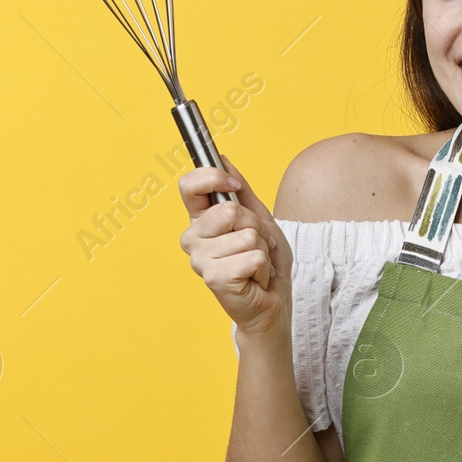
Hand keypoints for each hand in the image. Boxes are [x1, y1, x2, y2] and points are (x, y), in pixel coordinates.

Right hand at [178, 155, 293, 338]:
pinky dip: (264, 267)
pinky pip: (253, 256)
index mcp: (200, 220)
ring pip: (246, 235)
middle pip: (230, 210)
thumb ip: (241, 191)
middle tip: (257, 244)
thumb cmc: (264, 261)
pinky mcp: (214, 279)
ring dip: (262, 249)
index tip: (233, 186)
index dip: (212, 178)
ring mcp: (200, 260)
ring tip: (256, 264)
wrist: (272, 302)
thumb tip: (224, 160)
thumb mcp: (259, 218)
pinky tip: (255, 278)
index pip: (189, 186)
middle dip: (256, 226)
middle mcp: (193, 239)